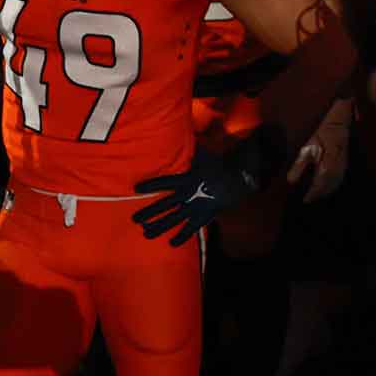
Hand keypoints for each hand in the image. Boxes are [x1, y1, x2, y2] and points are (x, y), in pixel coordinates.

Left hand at [133, 146, 261, 245]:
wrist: (240, 178)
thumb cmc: (222, 164)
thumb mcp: (205, 154)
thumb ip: (193, 146)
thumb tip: (186, 132)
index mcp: (188, 178)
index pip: (165, 182)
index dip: (151, 185)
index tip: (136, 189)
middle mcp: (189, 194)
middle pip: (165, 205)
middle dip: (149, 213)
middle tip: (135, 219)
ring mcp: (196, 206)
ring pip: (175, 219)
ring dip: (160, 227)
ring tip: (146, 234)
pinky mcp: (205, 215)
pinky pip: (192, 228)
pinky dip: (182, 236)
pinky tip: (172, 243)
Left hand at [287, 98, 351, 201]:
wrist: (339, 124)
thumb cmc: (322, 134)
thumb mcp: (307, 148)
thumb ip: (300, 165)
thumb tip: (291, 181)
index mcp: (327, 164)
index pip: (319, 184)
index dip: (312, 194)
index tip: (305, 200)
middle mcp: (337, 168)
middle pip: (328, 187)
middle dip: (319, 195)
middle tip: (309, 200)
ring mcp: (343, 166)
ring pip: (335, 184)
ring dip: (326, 192)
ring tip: (317, 196)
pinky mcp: (345, 164)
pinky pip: (339, 179)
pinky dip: (332, 186)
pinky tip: (327, 187)